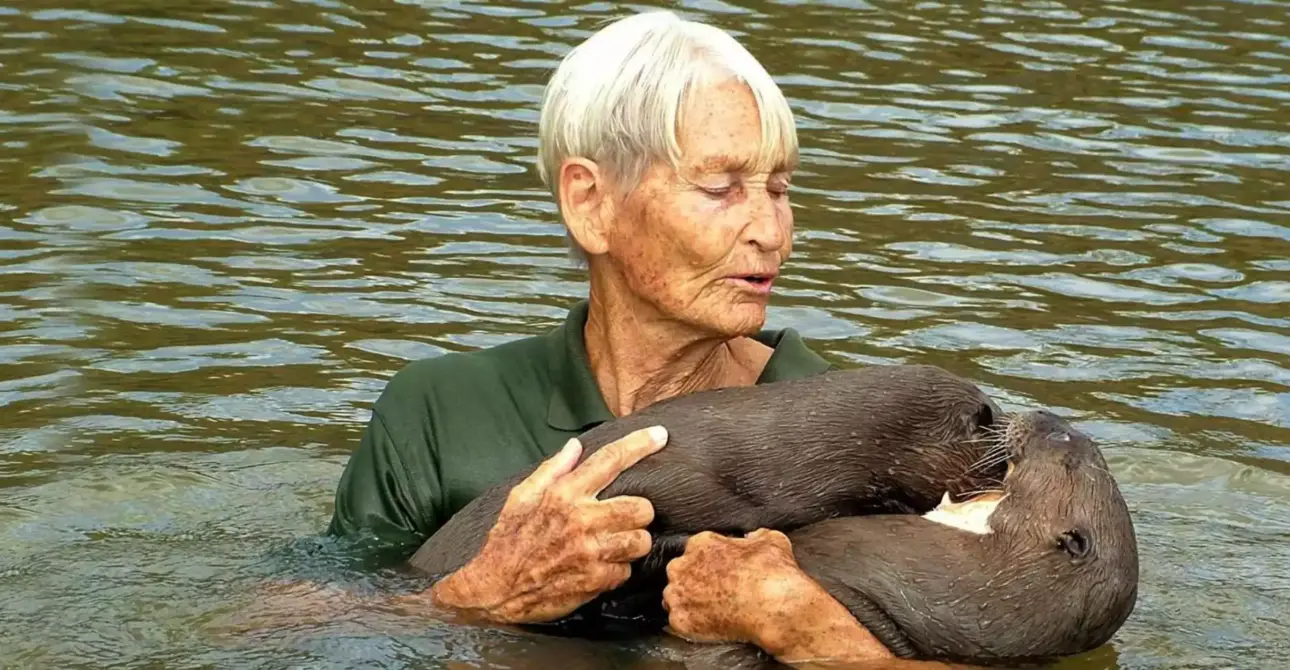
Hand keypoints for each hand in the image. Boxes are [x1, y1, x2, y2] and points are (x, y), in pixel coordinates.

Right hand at [429, 425, 667, 623]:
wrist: (495, 590)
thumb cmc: (507, 540)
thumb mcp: (520, 497)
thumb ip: (551, 469)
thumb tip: (575, 445)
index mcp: (564, 493)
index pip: (610, 460)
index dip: (640, 444)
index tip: (661, 435)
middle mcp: (581, 519)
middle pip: (642, 507)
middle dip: (639, 513)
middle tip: (624, 519)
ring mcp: (590, 551)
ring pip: (641, 541)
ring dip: (632, 543)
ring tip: (614, 544)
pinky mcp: (595, 580)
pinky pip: (626, 571)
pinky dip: (617, 571)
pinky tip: (599, 568)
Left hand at [661, 529, 803, 644]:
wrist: (773, 607)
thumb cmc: (772, 573)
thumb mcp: (773, 541)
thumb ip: (758, 535)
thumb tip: (754, 536)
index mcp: (700, 544)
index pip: (695, 551)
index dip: (709, 563)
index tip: (721, 573)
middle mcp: (682, 566)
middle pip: (680, 573)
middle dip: (693, 581)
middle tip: (715, 592)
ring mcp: (678, 594)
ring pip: (675, 597)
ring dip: (688, 603)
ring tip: (711, 611)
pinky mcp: (680, 620)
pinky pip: (678, 622)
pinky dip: (690, 625)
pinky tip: (708, 626)